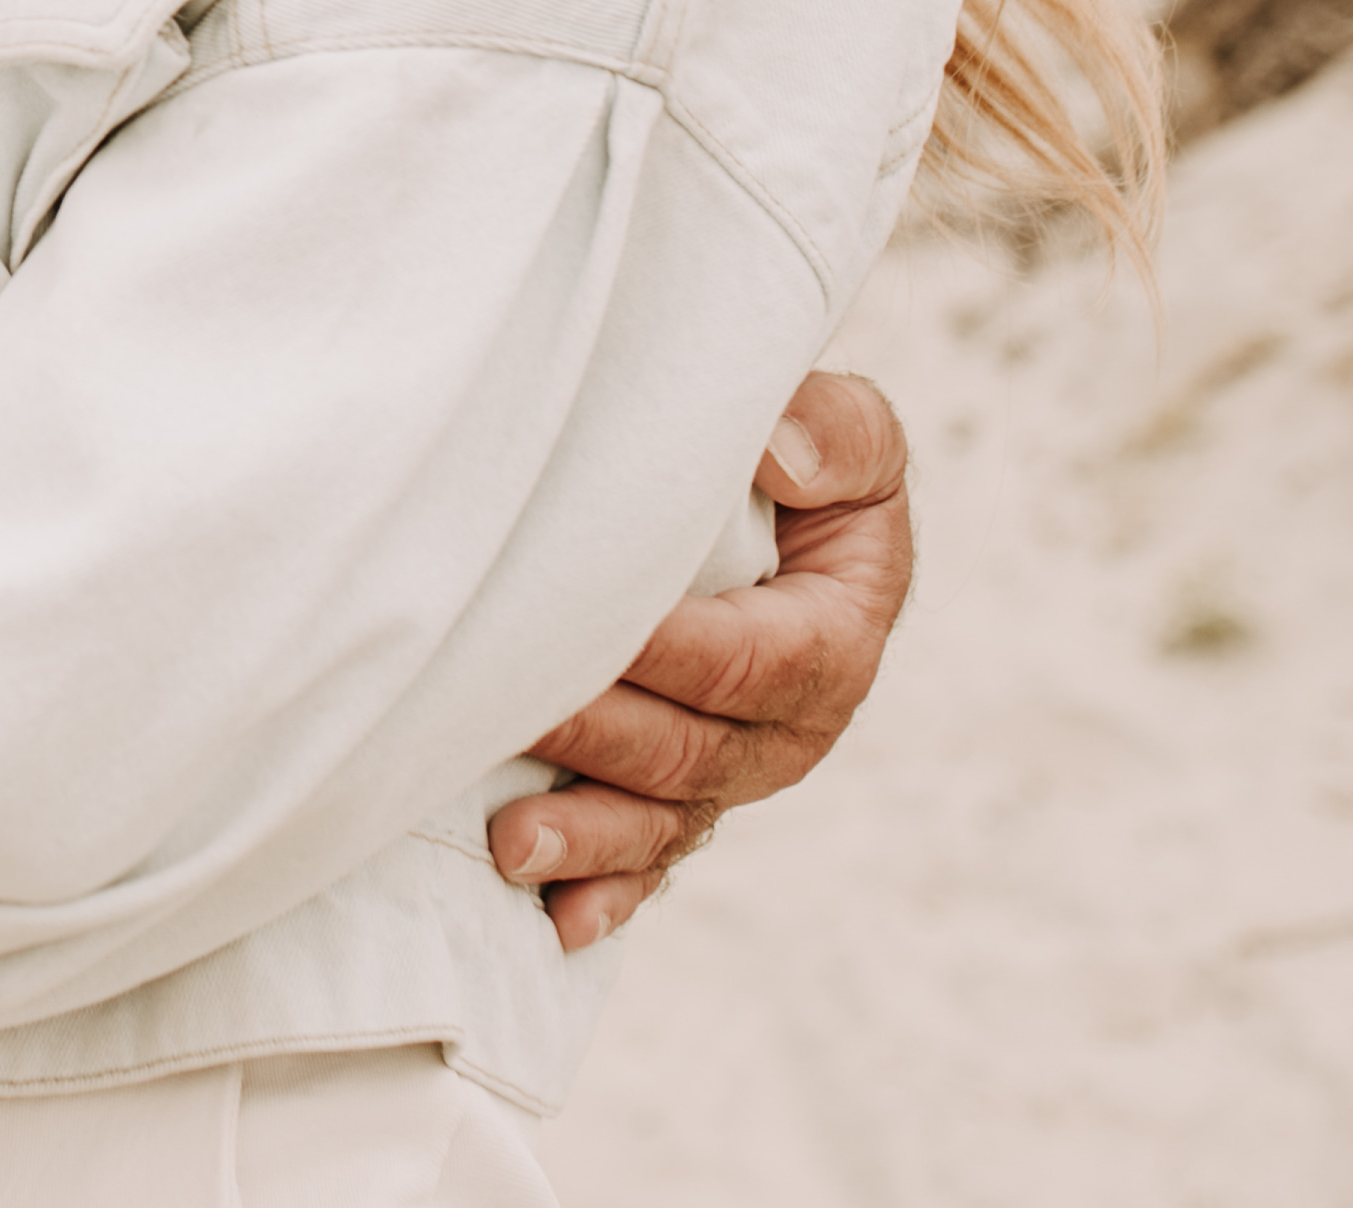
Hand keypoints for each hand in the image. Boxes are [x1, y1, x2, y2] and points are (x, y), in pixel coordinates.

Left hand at [485, 369, 911, 948]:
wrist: (772, 506)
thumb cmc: (802, 464)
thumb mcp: (847, 432)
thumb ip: (834, 435)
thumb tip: (778, 456)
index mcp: (834, 639)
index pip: (749, 660)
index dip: (670, 654)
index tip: (584, 630)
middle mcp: (790, 726)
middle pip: (692, 749)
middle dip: (597, 740)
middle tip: (504, 719)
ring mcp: (733, 770)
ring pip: (663, 817)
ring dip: (587, 838)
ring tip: (510, 844)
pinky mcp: (683, 793)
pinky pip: (651, 857)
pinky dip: (606, 891)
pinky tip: (558, 921)